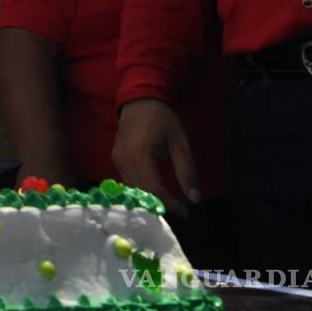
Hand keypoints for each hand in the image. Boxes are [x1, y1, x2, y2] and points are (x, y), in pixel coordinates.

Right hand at [111, 98, 200, 214]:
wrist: (139, 99)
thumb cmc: (162, 119)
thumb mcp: (180, 143)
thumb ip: (187, 171)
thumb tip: (195, 199)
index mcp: (140, 154)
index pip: (153, 188)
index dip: (170, 203)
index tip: (186, 211)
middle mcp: (124, 159)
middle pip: (140, 191)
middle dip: (160, 203)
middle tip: (179, 209)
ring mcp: (117, 159)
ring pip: (132, 188)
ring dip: (150, 198)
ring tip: (169, 201)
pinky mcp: (116, 158)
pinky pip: (128, 180)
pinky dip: (142, 189)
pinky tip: (155, 190)